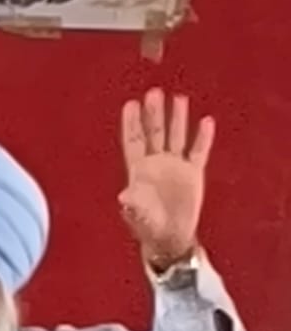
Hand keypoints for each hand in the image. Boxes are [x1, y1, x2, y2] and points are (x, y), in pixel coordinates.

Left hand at [120, 89, 211, 268]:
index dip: (132, 123)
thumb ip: (133, 206)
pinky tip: (206, 121)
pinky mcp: (193, 173)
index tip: (130, 104)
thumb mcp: (139, 217)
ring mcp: (175, 166)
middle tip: (154, 93)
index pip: (134, 140)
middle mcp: (156, 163)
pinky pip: (198, 152)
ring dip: (177, 119)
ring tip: (179, 98)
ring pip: (176, 137)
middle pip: (155, 133)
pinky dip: (203, 137)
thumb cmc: (148, 226)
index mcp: (138, 169)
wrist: (170, 237)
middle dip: (154, 114)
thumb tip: (124, 197)